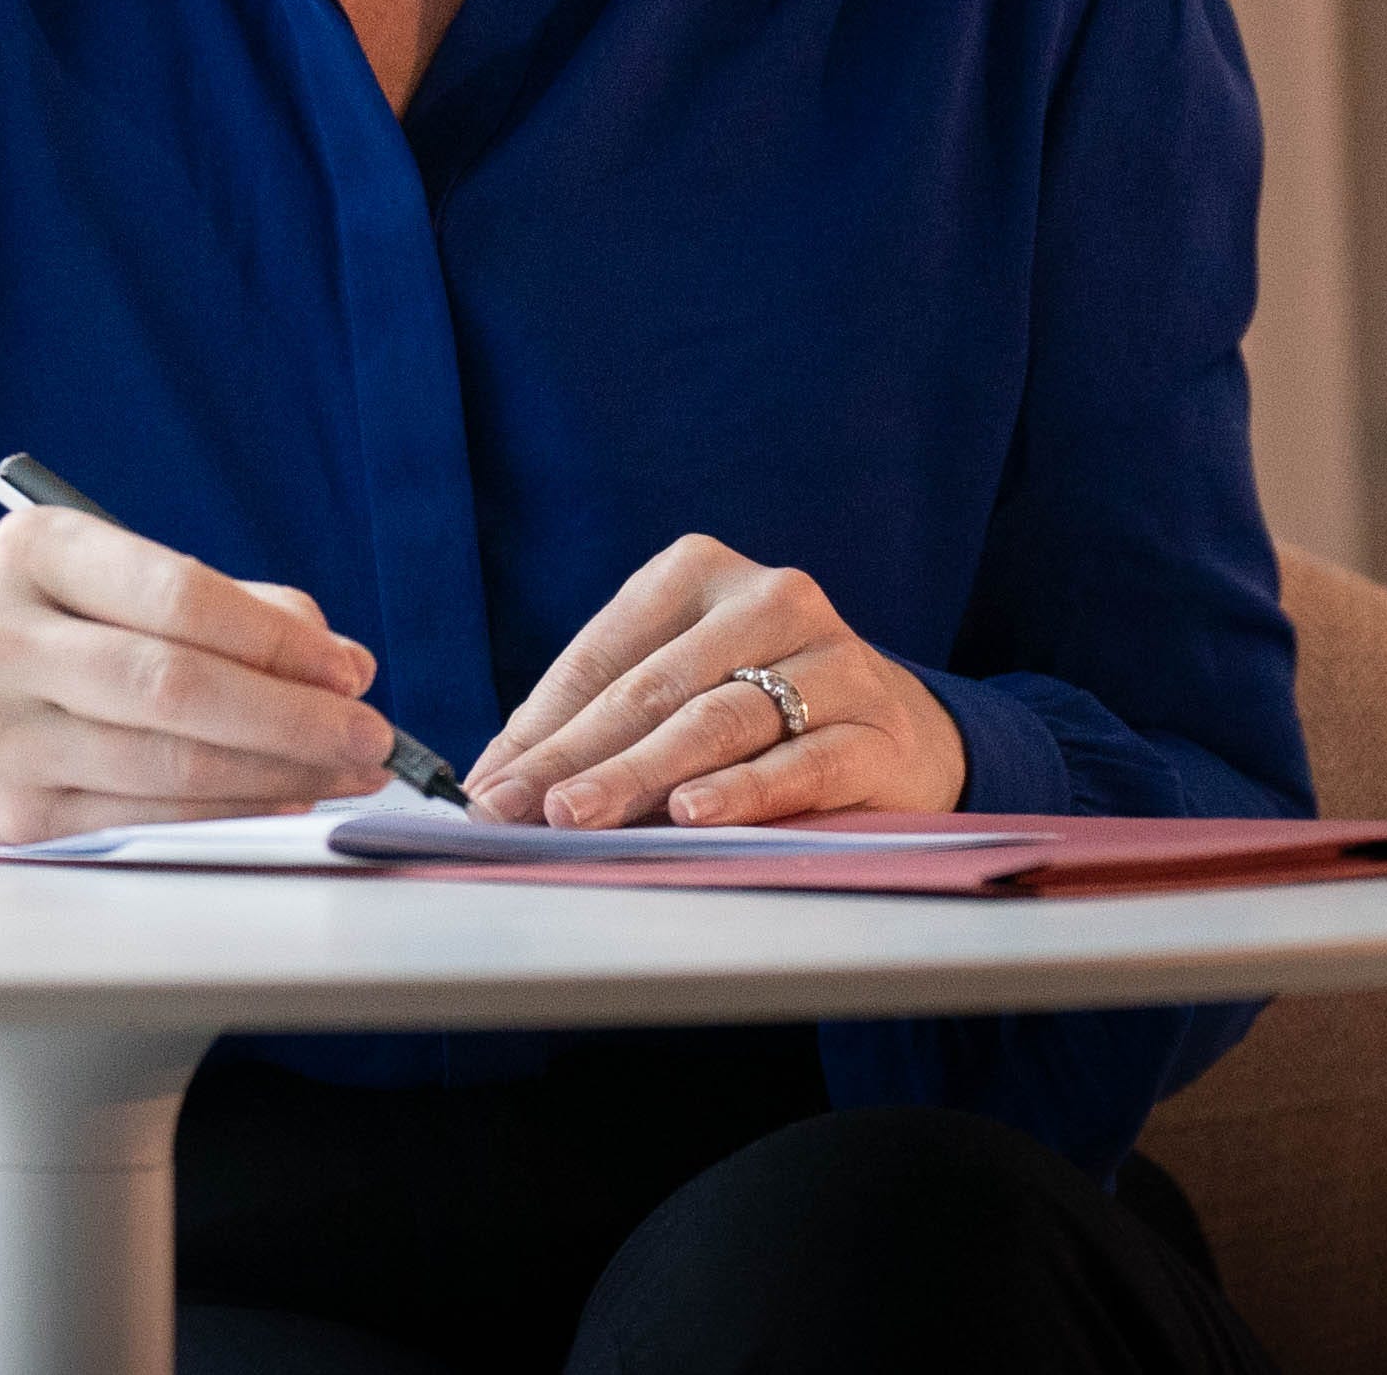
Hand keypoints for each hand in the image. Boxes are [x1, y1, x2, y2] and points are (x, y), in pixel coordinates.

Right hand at [0, 508, 399, 840]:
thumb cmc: (11, 630)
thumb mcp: (85, 577)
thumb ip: (213, 600)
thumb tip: (332, 654)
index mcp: (34, 554)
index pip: (179, 596)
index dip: (279, 639)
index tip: (348, 668)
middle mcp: (4, 641)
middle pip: (178, 688)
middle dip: (295, 718)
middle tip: (369, 733)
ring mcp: (1, 735)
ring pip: (168, 764)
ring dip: (278, 774)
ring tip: (344, 772)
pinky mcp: (9, 816)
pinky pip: (144, 816)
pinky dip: (226, 811)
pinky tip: (281, 800)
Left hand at [465, 534, 968, 829]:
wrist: (898, 731)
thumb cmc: (755, 707)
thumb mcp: (672, 690)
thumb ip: (589, 727)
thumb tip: (492, 782)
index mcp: (699, 572)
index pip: (604, 655)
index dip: (542, 727)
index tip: (488, 789)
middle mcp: (770, 598)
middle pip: (654, 687)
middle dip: (578, 757)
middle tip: (521, 810)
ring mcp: (832, 659)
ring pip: (719, 719)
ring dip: (642, 773)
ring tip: (582, 814)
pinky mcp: (875, 727)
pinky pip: (800, 762)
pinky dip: (742, 790)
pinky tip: (693, 813)